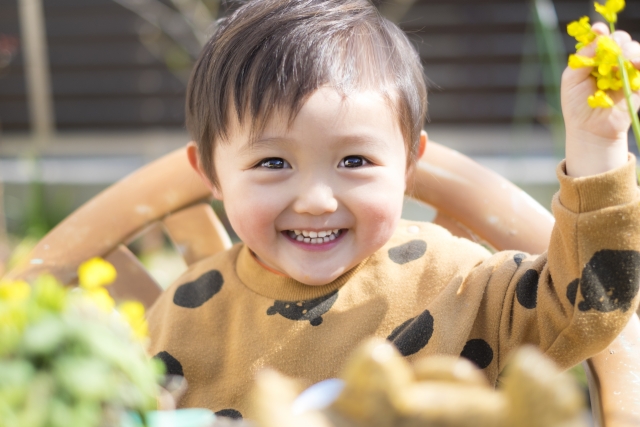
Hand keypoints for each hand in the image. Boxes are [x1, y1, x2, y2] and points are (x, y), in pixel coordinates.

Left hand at [561, 22, 639, 176]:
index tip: (598, 30)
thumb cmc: (577, 105)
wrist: (590, 128)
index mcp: (593, 59)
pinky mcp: (638, 82)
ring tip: (620, 57)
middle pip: (619, 40)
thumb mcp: (571, 80)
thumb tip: (598, 39)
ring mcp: (625, 71)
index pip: (599, 39)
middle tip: (611, 45)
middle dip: (616, 39)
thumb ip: (582, 59)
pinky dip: (639, 60)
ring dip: (628, 49)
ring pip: (634, 49)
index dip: (600, 32)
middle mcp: (610, 62)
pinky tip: (633, 63)